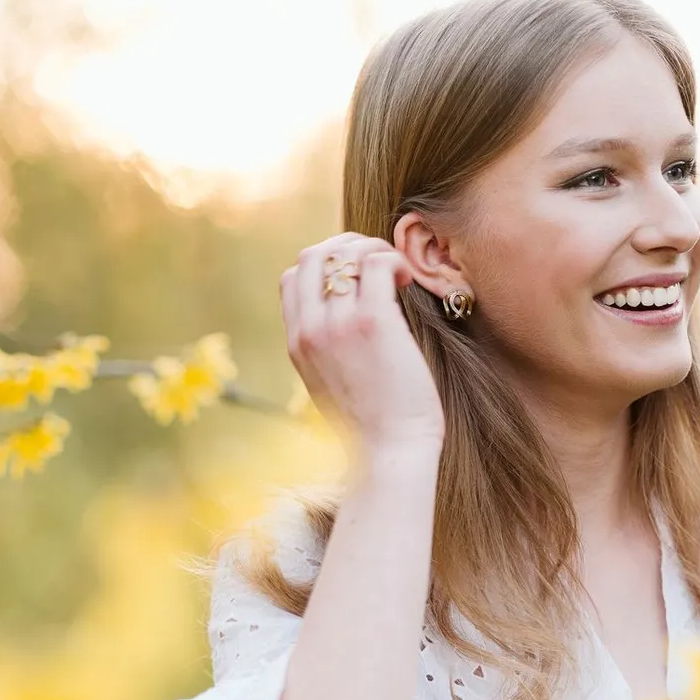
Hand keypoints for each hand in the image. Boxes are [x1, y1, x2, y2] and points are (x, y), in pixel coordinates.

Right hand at [280, 234, 444, 459]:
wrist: (390, 453)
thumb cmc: (373, 427)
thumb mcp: (330, 387)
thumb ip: (326, 352)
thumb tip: (344, 325)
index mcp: (297, 345)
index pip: (292, 278)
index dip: (325, 264)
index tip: (356, 276)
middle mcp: (311, 330)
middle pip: (312, 255)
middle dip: (347, 246)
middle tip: (379, 263)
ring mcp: (338, 324)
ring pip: (345, 252)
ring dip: (374, 249)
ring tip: (396, 271)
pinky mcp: (373, 322)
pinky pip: (376, 263)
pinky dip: (393, 260)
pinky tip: (407, 279)